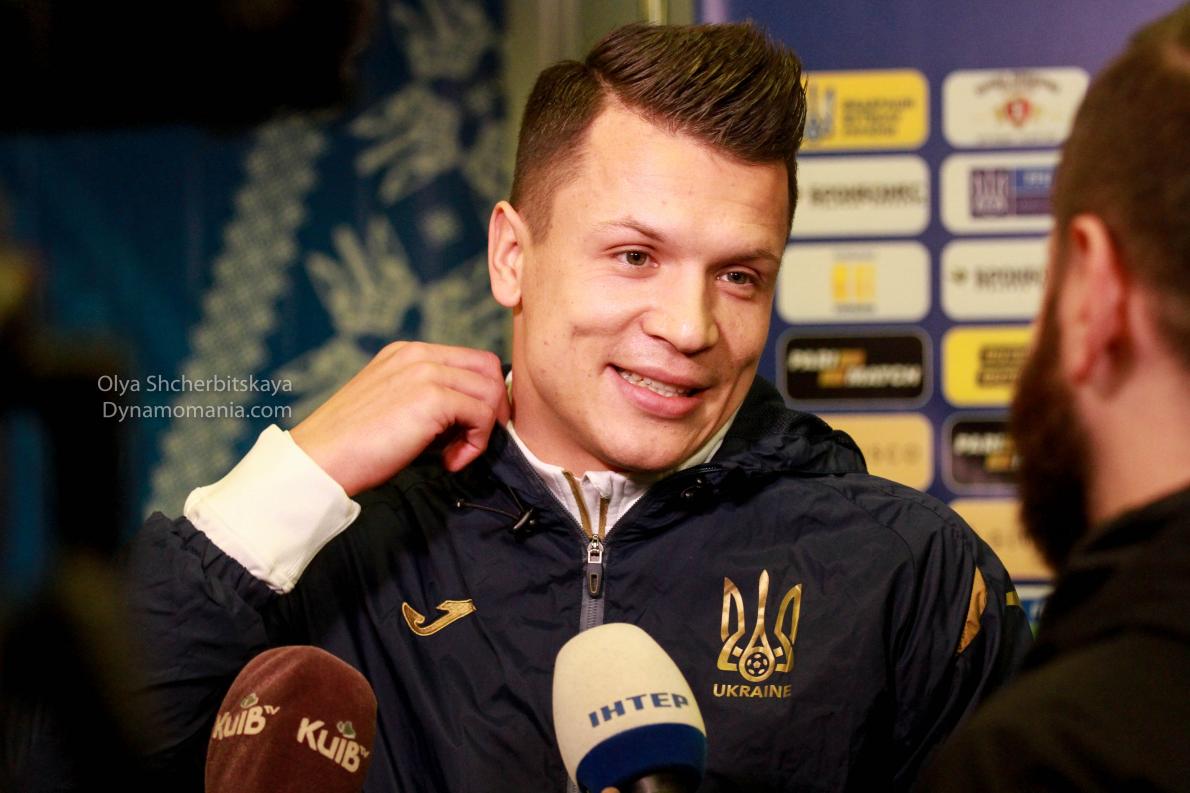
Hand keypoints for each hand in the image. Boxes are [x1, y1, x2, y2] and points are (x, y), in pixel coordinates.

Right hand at [290, 341, 508, 495]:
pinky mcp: (432, 397)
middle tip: (474, 441)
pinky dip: (476, 444)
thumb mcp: (394, 407)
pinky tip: (449, 462)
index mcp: (407, 353)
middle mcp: (418, 354)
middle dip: (492, 407)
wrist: (319, 459)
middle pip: (488, 368)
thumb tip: (469, 417)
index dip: (481, 395)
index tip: (468, 430)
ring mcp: (425, 372)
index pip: (470, 360)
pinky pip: (481, 415)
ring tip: (454, 455)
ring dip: (482, 430)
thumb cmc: (353, 445)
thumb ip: (428, 400)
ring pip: (489, 391)